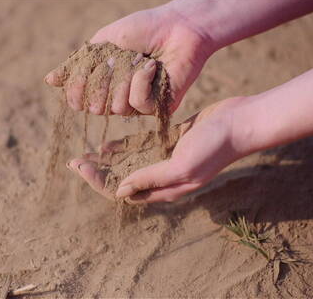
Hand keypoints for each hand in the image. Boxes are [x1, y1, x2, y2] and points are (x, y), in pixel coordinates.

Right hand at [45, 4, 212, 114]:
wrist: (179, 26)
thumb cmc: (143, 30)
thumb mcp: (104, 42)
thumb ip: (78, 64)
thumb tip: (49, 80)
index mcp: (103, 83)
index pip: (80, 100)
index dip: (77, 91)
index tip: (87, 71)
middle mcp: (118, 97)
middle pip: (96, 108)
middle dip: (104, 80)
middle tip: (120, 59)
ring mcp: (137, 104)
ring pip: (116, 107)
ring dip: (126, 77)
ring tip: (141, 59)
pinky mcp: (157, 107)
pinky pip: (138, 104)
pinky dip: (142, 80)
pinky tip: (153, 66)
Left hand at [66, 97, 246, 202]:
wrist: (239, 121)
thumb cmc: (213, 146)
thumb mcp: (181, 166)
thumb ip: (150, 178)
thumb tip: (118, 191)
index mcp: (165, 188)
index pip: (123, 191)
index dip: (98, 181)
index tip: (79, 166)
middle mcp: (163, 178)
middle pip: (122, 179)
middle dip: (97, 173)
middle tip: (74, 161)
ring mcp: (166, 160)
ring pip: (129, 164)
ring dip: (107, 163)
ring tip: (84, 156)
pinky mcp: (169, 142)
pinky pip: (141, 148)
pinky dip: (124, 148)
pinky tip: (107, 145)